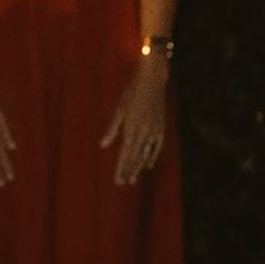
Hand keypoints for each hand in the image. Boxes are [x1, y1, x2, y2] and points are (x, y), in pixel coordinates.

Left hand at [102, 53, 170, 186]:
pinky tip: (148, 165)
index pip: (125, 154)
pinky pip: (157, 147)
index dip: (121, 168)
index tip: (117, 179)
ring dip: (139, 167)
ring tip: (133, 179)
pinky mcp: (161, 127)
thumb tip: (103, 145)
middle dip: (128, 171)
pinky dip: (152, 156)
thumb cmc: (132, 92)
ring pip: (146, 154)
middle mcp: (144, 132)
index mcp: (132, 128)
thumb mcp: (119, 110)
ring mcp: (154, 131)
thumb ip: (112, 129)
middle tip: (122, 183)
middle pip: (135, 157)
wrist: (152, 80)